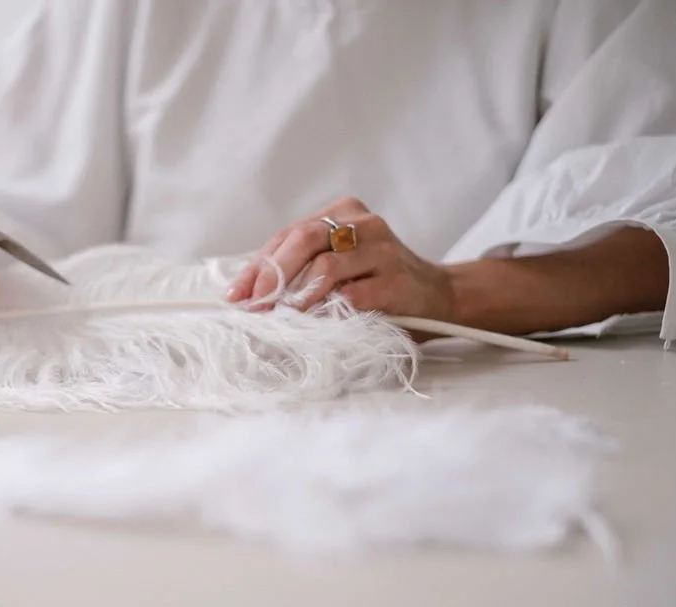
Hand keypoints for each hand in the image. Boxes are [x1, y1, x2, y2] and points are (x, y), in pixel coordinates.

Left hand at [226, 197, 455, 320]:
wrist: (439, 297)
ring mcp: (384, 249)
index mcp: (343, 214)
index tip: (236, 296)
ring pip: (326, 266)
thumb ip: (302, 272)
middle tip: (254, 305)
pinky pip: (354, 296)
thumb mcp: (339, 268)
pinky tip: (316, 324)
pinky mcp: (398, 280)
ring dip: (296, 295)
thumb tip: (250, 296)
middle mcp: (363, 224)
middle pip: (304, 240)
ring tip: (280, 317)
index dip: (259, 266)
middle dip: (271, 276)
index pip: (288, 235)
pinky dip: (329, 311)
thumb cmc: (378, 285)